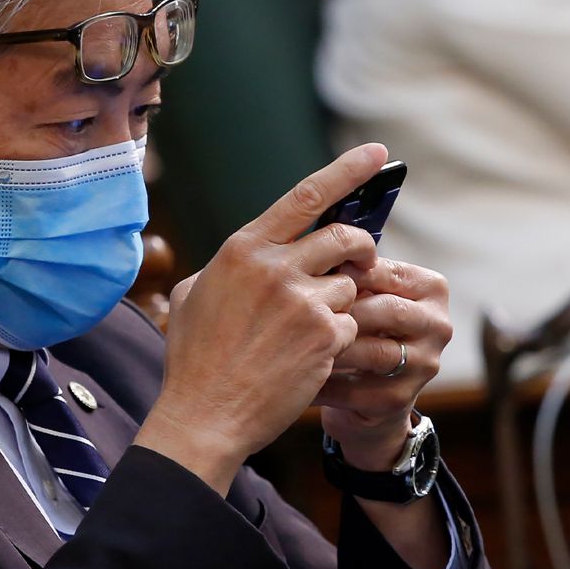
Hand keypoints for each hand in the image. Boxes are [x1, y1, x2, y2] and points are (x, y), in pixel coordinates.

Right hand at [133, 144, 389, 493]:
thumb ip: (227, 266)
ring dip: (339, 305)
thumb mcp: (192, 295)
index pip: (306, 196)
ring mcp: (303, 302)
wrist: (205, 414)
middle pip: (345, 237)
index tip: (377, 154)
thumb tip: (250, 257)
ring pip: (350, 287)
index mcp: (244, 249)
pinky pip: (349, 325)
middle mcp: (276, 267)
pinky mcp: (324, 336)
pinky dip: (337, 340)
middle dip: (361, 248)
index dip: (347, 171)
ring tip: (307, 330)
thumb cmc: (193, 358)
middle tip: (360, 262)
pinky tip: (307, 358)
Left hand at [316, 259, 452, 470]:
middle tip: (298, 310)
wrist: (361, 390)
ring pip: (374, 352)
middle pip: (386, 310)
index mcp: (430, 287)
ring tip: (296, 341)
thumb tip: (311, 243)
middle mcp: (438, 324)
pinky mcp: (402, 400)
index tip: (306, 274)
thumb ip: (348, 270)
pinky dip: (324, 381)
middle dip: (340, 311)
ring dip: (332, 347)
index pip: (385, 270)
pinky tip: (298, 373)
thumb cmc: (354, 326)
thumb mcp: (359, 293)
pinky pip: (358, 390)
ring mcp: (426, 364)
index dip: (342, 273)